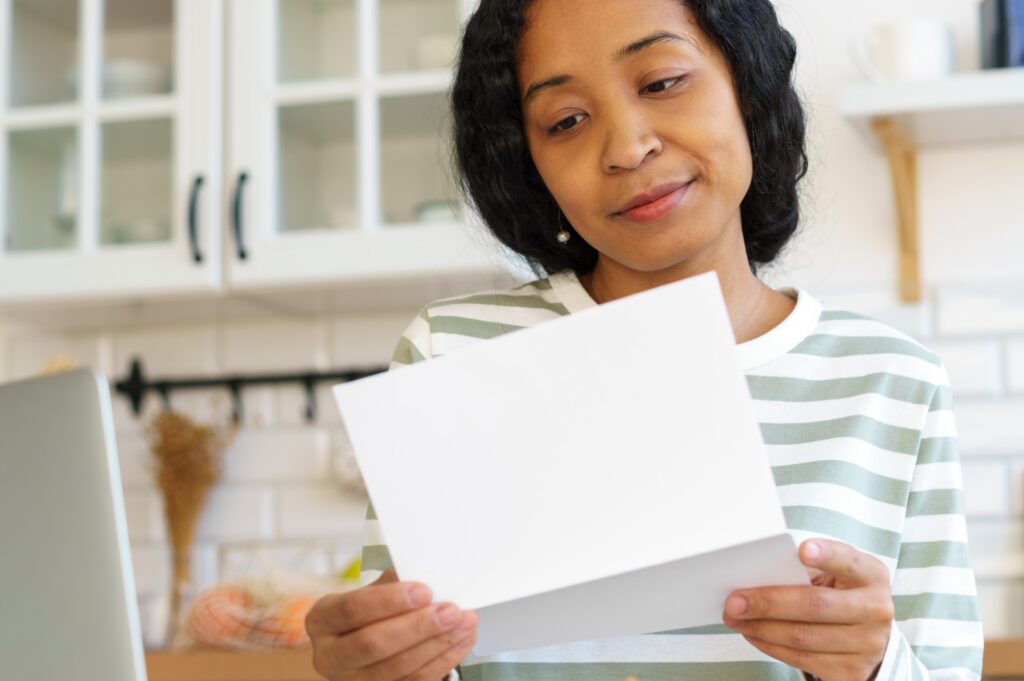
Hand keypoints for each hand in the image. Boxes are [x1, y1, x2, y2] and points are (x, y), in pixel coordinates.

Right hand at [306, 569, 477, 680]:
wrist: (359, 643)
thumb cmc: (368, 612)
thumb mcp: (371, 591)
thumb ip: (394, 583)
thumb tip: (429, 569)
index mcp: (323, 620)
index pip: (353, 609)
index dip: (389, 601)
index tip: (424, 590)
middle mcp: (330, 656)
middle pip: (373, 644)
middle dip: (418, 627)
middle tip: (451, 611)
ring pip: (397, 668)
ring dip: (438, 645)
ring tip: (464, 623)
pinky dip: (443, 661)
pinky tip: (460, 641)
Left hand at [722, 539, 893, 680]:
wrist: (869, 637)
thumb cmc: (841, 594)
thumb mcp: (837, 575)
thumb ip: (808, 569)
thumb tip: (755, 574)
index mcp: (872, 575)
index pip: (850, 562)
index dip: (827, 556)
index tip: (801, 550)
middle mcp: (876, 610)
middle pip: (816, 605)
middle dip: (768, 602)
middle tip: (734, 600)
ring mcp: (867, 645)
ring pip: (803, 636)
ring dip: (760, 627)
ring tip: (734, 617)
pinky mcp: (851, 672)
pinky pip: (801, 659)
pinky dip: (770, 645)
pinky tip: (752, 633)